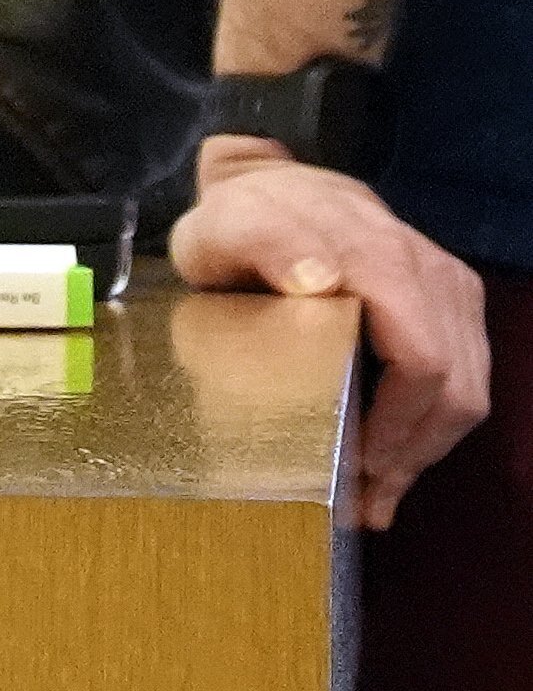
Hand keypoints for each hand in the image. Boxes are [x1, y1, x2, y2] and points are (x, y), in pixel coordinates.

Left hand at [174, 146, 494, 528]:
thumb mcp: (225, 226)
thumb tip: (319, 281)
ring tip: (373, 499)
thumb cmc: (241, 217)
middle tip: (359, 504)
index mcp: (378, 258)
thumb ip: (262, 246)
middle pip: (453, 390)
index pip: (422, 362)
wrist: (272, 186)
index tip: (352, 467)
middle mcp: (429, 273)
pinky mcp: (452, 302)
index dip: (396, 427)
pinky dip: (432, 426)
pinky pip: (462, 377)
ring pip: (465, 392)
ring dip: (424, 451)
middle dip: (411, 455)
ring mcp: (448, 288)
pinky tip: (394, 463)